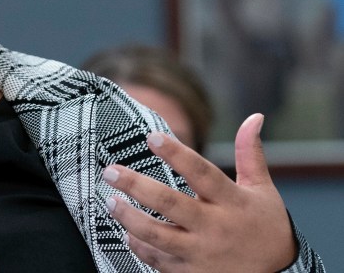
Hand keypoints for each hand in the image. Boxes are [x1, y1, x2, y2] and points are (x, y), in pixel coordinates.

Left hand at [102, 114, 296, 272]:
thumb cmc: (266, 225)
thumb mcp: (262, 189)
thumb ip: (250, 153)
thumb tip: (254, 117)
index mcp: (232, 201)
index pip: (201, 173)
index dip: (176, 154)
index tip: (151, 137)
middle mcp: (215, 227)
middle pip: (170, 203)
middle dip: (135, 185)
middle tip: (110, 172)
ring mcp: (202, 253)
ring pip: (158, 235)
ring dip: (129, 218)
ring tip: (110, 201)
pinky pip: (160, 261)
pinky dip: (140, 247)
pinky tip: (127, 234)